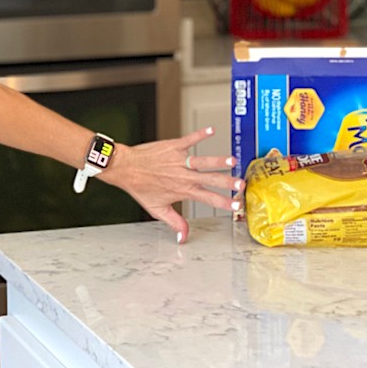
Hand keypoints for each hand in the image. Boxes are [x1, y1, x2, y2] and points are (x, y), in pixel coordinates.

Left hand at [99, 127, 242, 244]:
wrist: (125, 167)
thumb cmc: (140, 187)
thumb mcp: (157, 209)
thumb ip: (174, 222)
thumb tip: (183, 237)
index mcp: (183, 190)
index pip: (208, 198)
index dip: (224, 202)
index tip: (237, 205)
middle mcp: (183, 175)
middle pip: (210, 179)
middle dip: (227, 182)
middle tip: (241, 184)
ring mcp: (178, 159)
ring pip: (202, 160)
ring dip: (217, 160)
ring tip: (232, 160)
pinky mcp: (173, 146)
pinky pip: (188, 139)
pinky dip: (200, 134)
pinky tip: (211, 130)